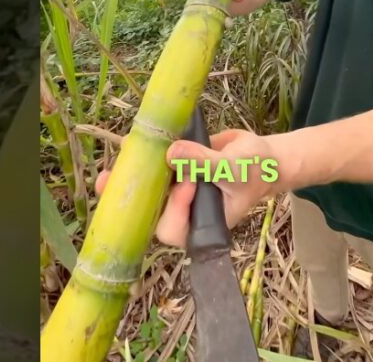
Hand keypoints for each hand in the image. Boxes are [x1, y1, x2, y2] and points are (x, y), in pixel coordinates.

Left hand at [95, 129, 284, 247]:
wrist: (263, 156)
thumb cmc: (256, 171)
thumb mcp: (235, 168)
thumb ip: (204, 163)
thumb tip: (171, 151)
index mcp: (200, 223)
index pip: (175, 229)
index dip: (173, 210)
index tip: (187, 183)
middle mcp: (185, 210)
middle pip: (150, 212)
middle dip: (131, 197)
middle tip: (110, 181)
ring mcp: (178, 190)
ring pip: (148, 188)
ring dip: (131, 174)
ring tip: (120, 156)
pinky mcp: (175, 169)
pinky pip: (154, 166)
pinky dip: (143, 155)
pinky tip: (131, 142)